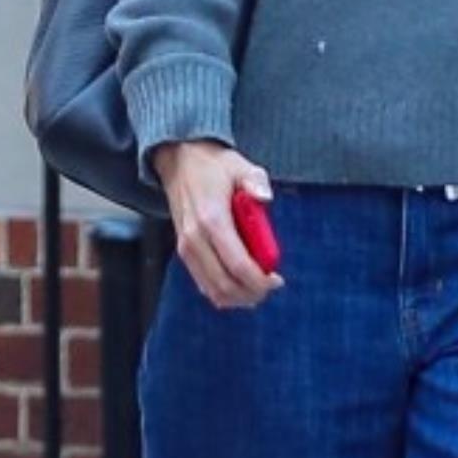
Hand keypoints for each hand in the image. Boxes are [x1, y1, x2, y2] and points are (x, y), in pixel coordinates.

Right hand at [152, 141, 282, 309]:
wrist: (180, 161)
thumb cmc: (213, 166)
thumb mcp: (240, 165)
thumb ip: (256, 181)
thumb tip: (265, 197)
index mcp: (212, 219)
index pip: (237, 264)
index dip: (260, 280)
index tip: (277, 280)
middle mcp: (195, 239)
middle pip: (224, 284)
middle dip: (252, 292)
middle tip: (271, 286)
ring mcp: (186, 248)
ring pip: (212, 290)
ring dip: (238, 296)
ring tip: (258, 288)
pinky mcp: (184, 252)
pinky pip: (203, 284)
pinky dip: (223, 292)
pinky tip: (241, 285)